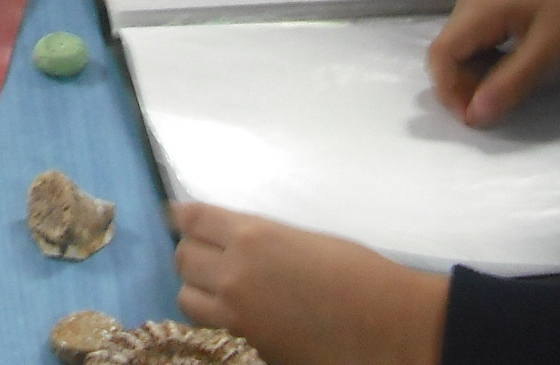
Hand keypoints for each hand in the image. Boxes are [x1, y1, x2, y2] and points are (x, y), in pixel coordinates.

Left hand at [170, 204, 446, 364]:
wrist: (385, 323)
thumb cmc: (357, 272)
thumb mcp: (301, 239)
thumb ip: (260, 239)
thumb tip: (236, 241)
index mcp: (253, 234)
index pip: (193, 218)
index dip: (180, 216)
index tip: (173, 215)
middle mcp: (235, 270)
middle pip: (183, 256)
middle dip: (191, 252)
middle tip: (205, 254)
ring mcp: (237, 312)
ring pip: (186, 294)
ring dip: (197, 287)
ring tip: (215, 287)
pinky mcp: (246, 343)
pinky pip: (209, 325)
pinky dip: (212, 317)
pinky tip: (229, 312)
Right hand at [427, 0, 559, 126]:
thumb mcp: (546, 53)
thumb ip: (509, 84)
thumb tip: (474, 116)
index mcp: (477, 9)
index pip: (441, 54)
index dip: (449, 90)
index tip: (474, 118)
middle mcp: (469, 4)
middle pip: (447, 54)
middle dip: (461, 88)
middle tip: (489, 113)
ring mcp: (480, 6)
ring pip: (460, 52)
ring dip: (473, 80)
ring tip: (501, 98)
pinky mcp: (493, 12)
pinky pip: (476, 46)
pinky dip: (484, 68)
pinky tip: (506, 78)